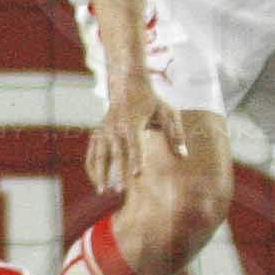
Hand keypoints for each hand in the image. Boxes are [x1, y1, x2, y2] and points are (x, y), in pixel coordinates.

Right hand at [85, 70, 185, 195]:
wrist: (127, 82)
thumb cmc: (151, 101)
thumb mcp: (167, 112)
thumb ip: (175, 134)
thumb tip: (183, 156)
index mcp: (133, 122)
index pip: (135, 144)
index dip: (136, 160)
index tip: (136, 175)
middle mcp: (115, 126)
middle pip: (116, 153)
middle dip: (117, 172)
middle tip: (121, 191)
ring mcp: (103, 129)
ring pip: (99, 155)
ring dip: (100, 173)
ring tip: (103, 191)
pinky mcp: (97, 132)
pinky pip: (92, 153)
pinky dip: (92, 168)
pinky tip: (98, 182)